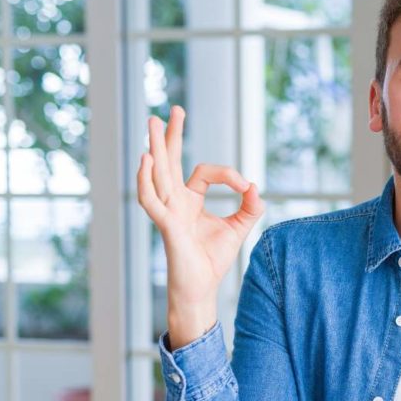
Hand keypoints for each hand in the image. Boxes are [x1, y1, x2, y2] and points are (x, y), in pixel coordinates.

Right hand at [135, 106, 264, 346]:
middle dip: (173, 136)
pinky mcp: (166, 225)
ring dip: (157, 148)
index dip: (228, 174)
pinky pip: (151, 200)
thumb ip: (250, 207)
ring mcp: (168, 211)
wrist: (202, 289)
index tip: (245, 186)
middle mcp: (176, 201)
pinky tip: (146, 160)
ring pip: (159, 173)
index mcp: (191, 200)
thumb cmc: (212, 260)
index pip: (205, 173)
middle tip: (174, 111)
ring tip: (154, 122)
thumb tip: (254, 186)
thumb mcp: (239, 228)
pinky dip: (146, 180)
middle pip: (172, 162)